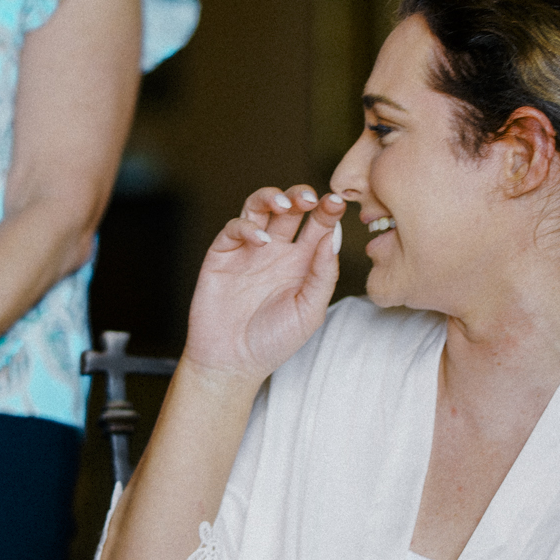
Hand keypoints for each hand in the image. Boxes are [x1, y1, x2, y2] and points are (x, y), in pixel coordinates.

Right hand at [183, 186, 346, 384]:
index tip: (337, 203)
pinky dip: (247, 227)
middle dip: (301, 196)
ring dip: (272, 198)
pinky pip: (234, 228)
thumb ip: (323, 275)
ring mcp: (249, 249)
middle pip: (290, 209)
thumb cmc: (274, 341)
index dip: (328, 211)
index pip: (318, 225)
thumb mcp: (309, 311)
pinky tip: (262, 241)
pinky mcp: (222, 254)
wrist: (232, 363)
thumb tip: (333, 237)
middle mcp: (277, 250)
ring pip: (259, 207)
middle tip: (311, 199)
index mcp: (303, 262)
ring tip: (285, 205)